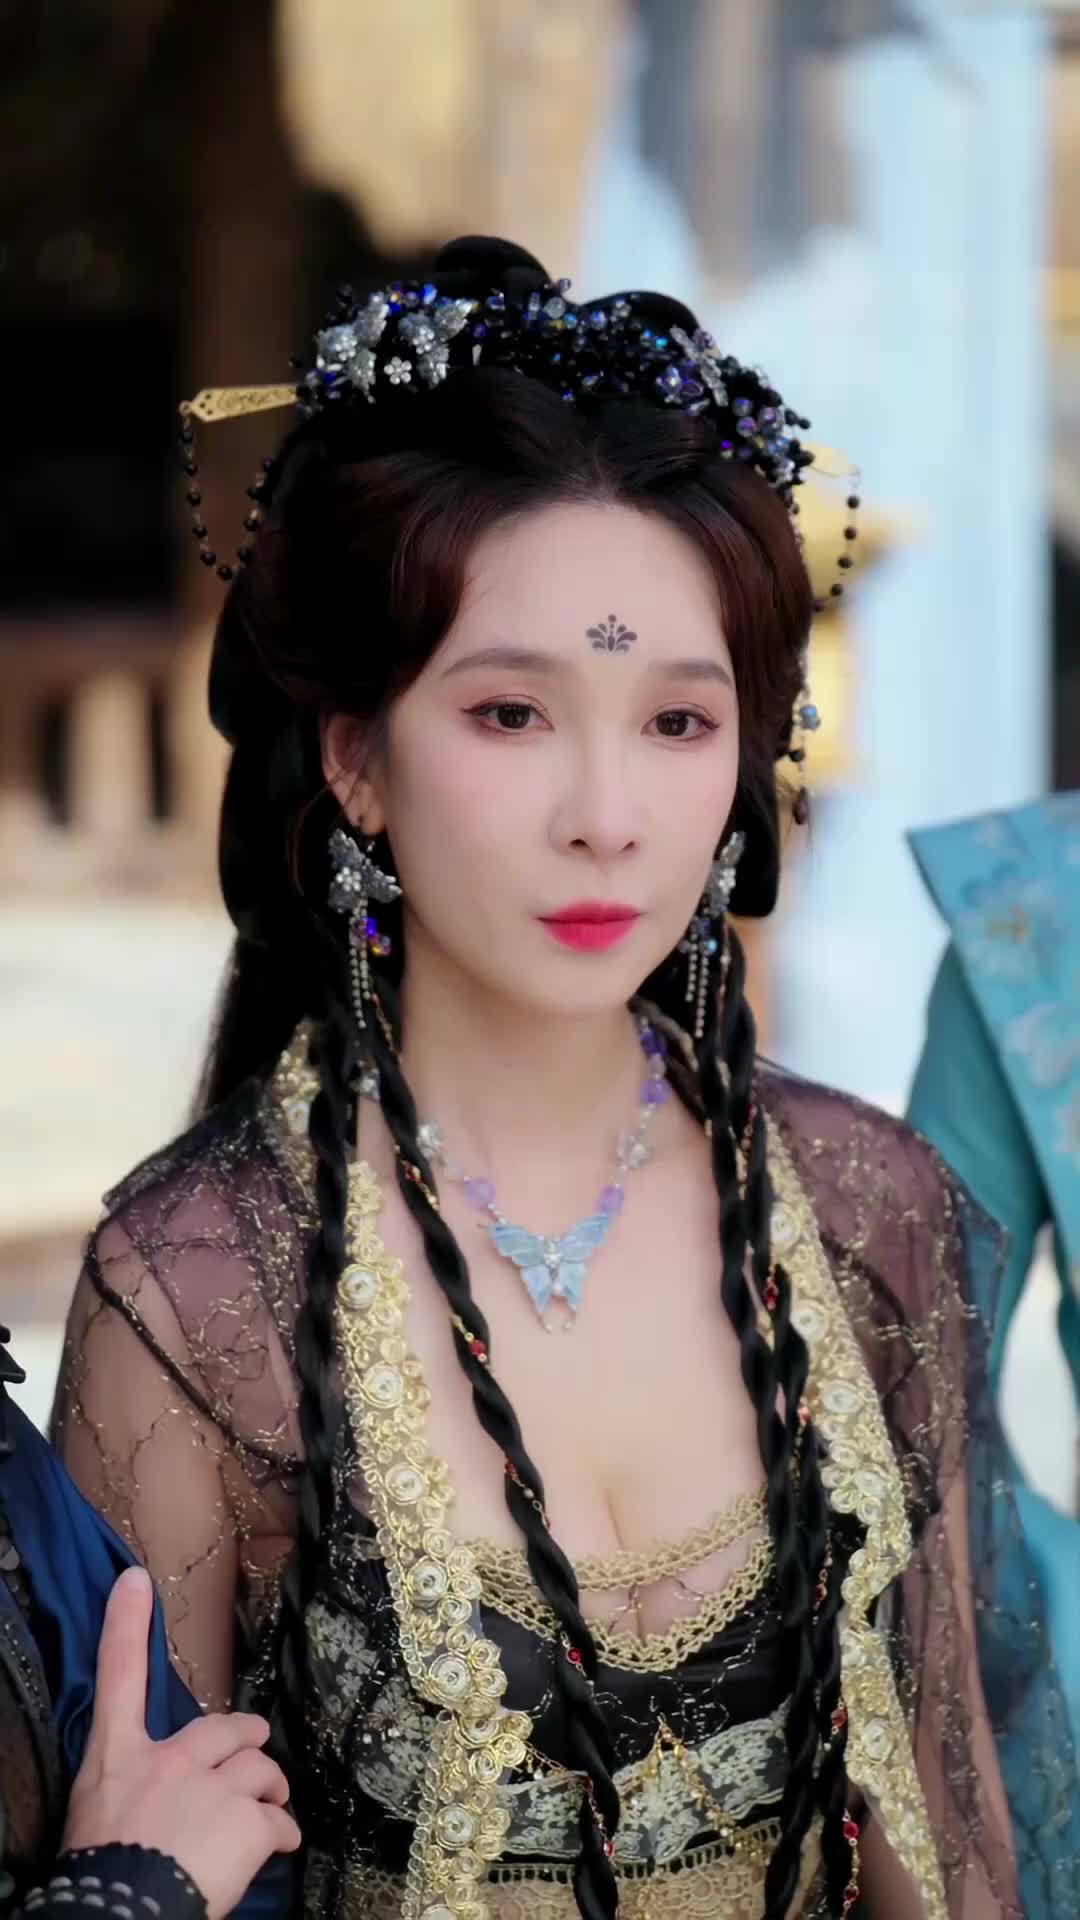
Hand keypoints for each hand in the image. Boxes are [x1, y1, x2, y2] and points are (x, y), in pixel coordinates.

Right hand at [63, 1567, 299, 1919]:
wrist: (119, 1912)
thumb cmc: (100, 1869)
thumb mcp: (96, 1812)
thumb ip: (130, 1785)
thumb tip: (151, 1795)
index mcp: (121, 1757)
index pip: (118, 1676)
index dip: (125, 1624)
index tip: (133, 1579)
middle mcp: (170, 1760)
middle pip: (225, 1728)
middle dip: (247, 1740)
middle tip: (256, 1753)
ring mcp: (212, 1785)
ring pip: (260, 1770)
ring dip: (269, 1790)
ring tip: (271, 1811)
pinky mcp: (247, 1819)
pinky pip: (278, 1820)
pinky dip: (282, 1835)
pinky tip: (278, 1848)